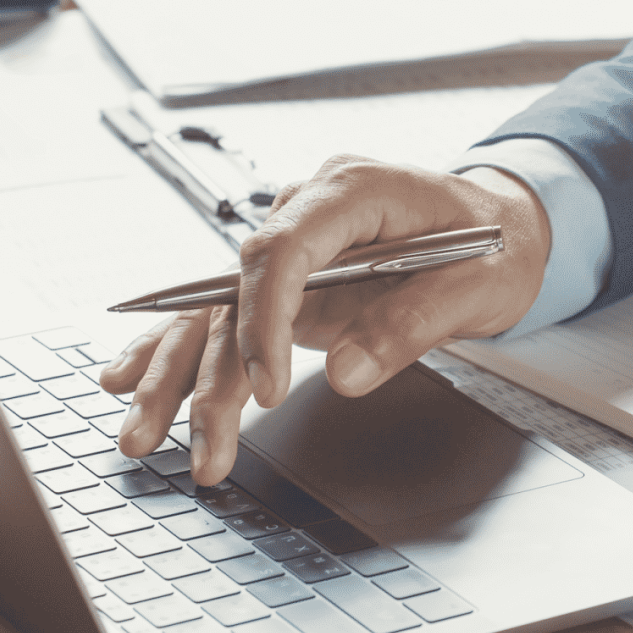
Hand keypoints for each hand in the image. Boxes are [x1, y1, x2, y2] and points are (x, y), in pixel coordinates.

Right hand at [98, 155, 551, 485]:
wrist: (504, 224)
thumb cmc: (497, 243)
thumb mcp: (479, 284)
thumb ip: (412, 324)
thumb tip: (343, 375)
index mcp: (354, 190)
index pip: (282, 250)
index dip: (264, 320)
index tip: (265, 388)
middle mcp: (310, 209)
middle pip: (235, 286)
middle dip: (206, 368)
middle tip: (199, 442)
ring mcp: (296, 242)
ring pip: (217, 306)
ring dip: (177, 372)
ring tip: (140, 434)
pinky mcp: (291, 277)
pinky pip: (225, 311)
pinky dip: (179, 348)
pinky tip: (128, 378)